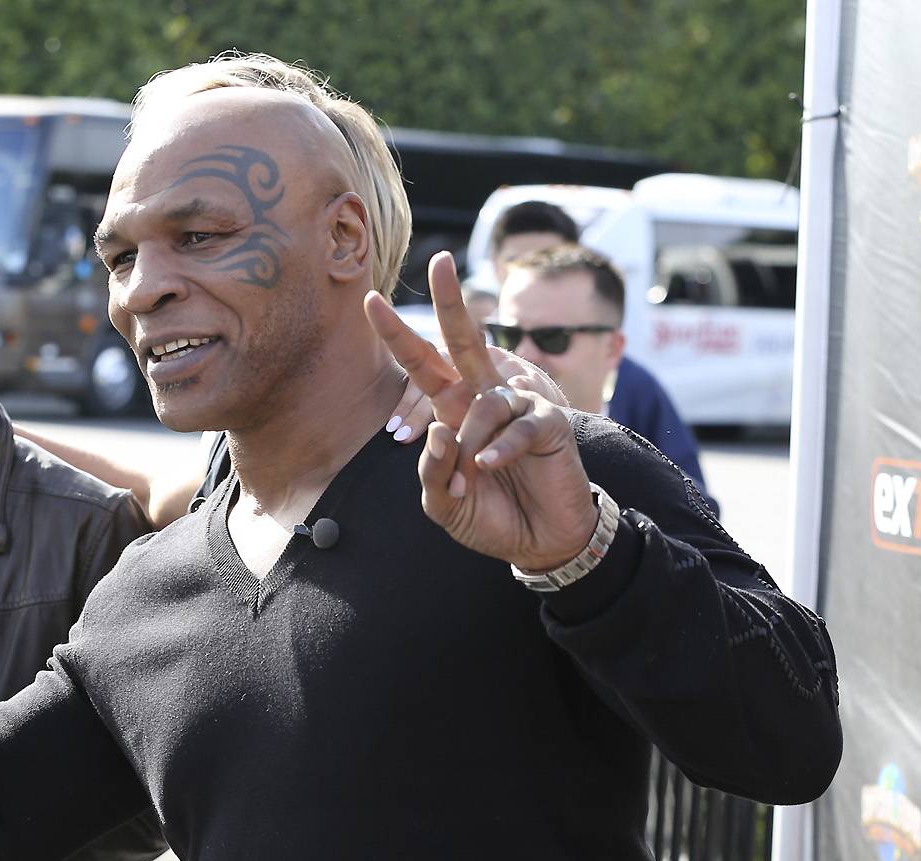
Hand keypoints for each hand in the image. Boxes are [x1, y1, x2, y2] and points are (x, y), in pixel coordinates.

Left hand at [366, 254, 596, 570]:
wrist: (540, 541)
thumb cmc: (491, 517)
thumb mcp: (445, 503)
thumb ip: (431, 473)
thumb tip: (438, 430)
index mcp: (453, 410)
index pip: (422, 366)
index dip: (397, 336)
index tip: (370, 300)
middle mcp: (484, 398)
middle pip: (464, 341)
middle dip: (451, 301)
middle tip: (440, 261)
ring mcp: (520, 406)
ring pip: (485, 401)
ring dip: (470, 442)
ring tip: (471, 476)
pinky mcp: (549, 423)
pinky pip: (519, 424)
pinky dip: (500, 447)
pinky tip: (487, 466)